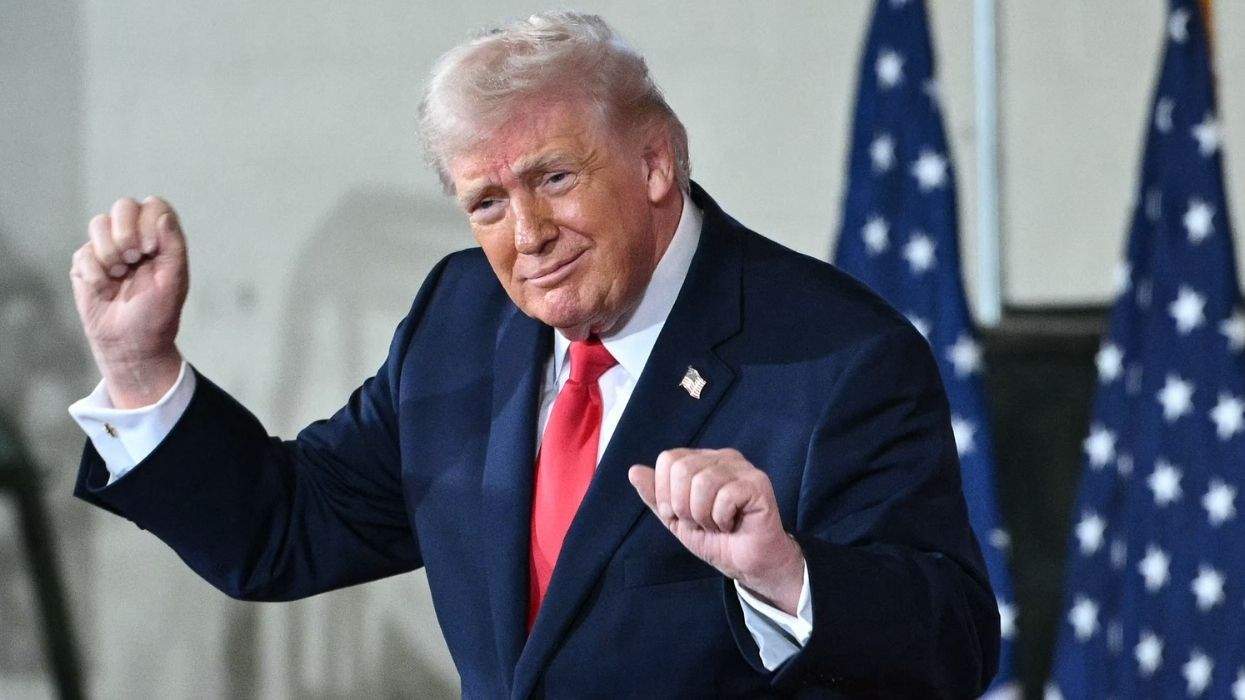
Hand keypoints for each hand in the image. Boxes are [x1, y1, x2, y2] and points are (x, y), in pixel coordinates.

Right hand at [70, 196, 188, 407]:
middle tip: (133, 258)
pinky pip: (83, 253)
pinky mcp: (86, 263)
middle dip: (125, 231)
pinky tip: (106, 289)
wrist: (131, 343)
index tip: (151, 249)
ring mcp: (108, 248)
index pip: (154, 205)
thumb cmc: (158, 312)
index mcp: (161, 239)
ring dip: (109, 251)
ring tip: (119, 275)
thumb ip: (173, 245)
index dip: (149, 221)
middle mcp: (135, 238)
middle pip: (123, 205)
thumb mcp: (174, 280)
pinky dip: (95, 273)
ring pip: (98, 223)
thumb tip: (162, 214)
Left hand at [628, 448, 804, 614]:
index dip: (665, 493)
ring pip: (703, 482)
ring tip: (716, 525)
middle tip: (699, 523)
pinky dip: (722, 519)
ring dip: (703, 515)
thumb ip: (655, 496)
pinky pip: (726, 496)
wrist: (745, 565)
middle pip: (682, 468)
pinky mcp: (758, 484)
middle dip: (683, 506)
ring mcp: (743, 468)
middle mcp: (723, 457)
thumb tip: (633, 470)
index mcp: (702, 460)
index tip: (678, 515)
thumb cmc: (714, 539)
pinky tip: (732, 524)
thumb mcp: (675, 519)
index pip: (668, 459)